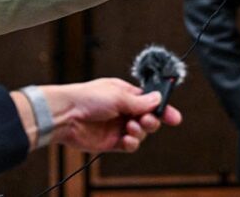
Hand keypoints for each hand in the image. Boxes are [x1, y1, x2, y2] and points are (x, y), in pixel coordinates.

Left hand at [35, 78, 181, 152]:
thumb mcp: (118, 95)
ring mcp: (117, 126)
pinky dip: (131, 143)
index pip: (150, 101)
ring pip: (140, 133)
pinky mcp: (111, 142)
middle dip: (151, 121)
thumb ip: (140, 101)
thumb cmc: (87, 98)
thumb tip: (158, 99)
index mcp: (125, 94)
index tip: (174, 117)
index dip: (162, 109)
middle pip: (148, 118)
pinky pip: (129, 145)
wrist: (65, 115)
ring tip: (129, 126)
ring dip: (139, 131)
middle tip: (145, 120)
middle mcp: (123, 110)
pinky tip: (126, 139)